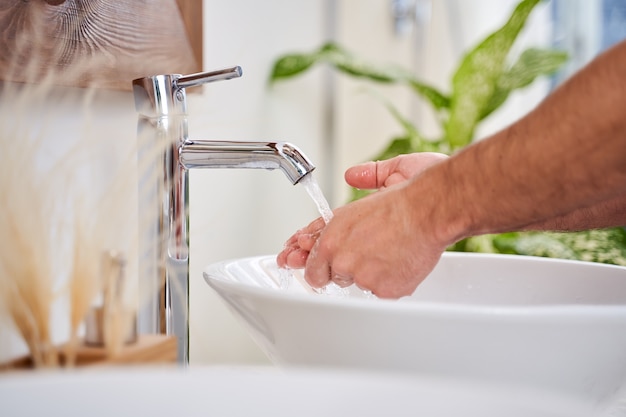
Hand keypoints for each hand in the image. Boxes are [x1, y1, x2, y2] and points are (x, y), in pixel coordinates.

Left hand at [277, 152, 447, 297]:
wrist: (431, 210)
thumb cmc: (403, 200)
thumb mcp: (361, 197)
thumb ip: (342, 204)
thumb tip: (348, 180)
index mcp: (331, 238)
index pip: (309, 262)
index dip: (309, 263)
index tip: (304, 264)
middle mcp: (342, 259)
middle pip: (329, 278)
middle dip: (341, 268)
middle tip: (363, 253)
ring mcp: (362, 277)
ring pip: (358, 284)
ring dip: (368, 273)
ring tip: (388, 250)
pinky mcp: (383, 290)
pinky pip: (381, 292)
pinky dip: (390, 281)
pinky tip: (399, 261)